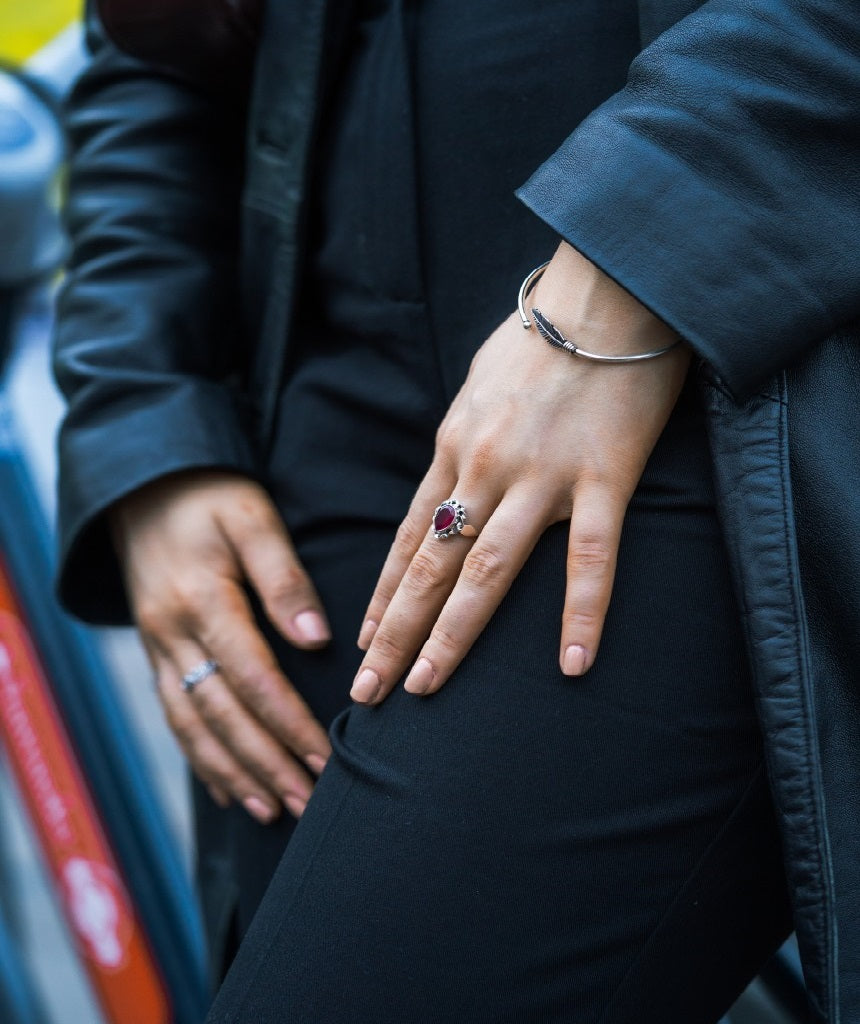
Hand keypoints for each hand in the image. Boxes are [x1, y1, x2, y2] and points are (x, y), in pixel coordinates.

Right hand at [110, 469, 331, 821]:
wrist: (144, 486)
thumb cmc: (209, 497)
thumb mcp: (251, 519)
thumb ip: (283, 578)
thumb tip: (316, 640)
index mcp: (201, 599)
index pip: (251, 676)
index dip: (288, 723)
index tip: (324, 756)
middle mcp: (172, 633)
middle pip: (221, 714)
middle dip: (265, 763)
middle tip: (307, 802)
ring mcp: (158, 646)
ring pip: (192, 724)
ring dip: (232, 772)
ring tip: (272, 809)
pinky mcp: (155, 652)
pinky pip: (174, 715)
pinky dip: (200, 756)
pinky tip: (227, 786)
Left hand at [351, 242, 691, 703]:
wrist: (606, 292)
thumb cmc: (541, 335)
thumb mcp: (477, 386)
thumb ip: (461, 439)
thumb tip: (448, 479)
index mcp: (453, 448)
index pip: (407, 536)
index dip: (383, 593)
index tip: (362, 640)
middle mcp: (483, 469)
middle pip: (429, 566)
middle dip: (395, 633)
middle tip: (368, 690)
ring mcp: (541, 477)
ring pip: (487, 572)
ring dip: (452, 636)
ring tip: (426, 688)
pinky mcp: (602, 477)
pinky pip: (590, 558)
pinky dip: (581, 615)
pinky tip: (575, 666)